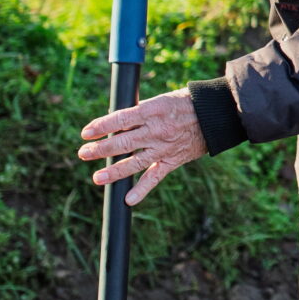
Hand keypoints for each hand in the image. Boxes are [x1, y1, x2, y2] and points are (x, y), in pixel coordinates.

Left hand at [78, 90, 203, 203]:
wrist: (215, 115)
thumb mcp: (161, 99)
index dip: (101, 126)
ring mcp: (164, 147)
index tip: (86, 132)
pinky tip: (128, 200)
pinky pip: (155, 177)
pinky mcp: (173, 160)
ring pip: (134, 161)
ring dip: (114, 171)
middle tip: (83, 152)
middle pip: (122, 142)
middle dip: (100, 148)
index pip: (119, 119)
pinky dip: (142, 190)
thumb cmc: (186, 103)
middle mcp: (156, 130)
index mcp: (151, 110)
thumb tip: (116, 119)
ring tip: (97, 177)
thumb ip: (140, 110)